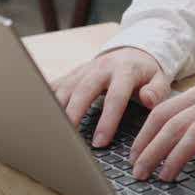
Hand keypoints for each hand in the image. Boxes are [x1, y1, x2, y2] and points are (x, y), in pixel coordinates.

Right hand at [50, 47, 170, 147]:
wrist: (131, 52)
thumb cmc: (145, 73)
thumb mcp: (159, 79)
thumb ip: (157, 91)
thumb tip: (148, 99)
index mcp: (124, 71)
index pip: (115, 97)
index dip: (107, 120)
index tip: (99, 143)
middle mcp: (101, 68)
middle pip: (83, 90)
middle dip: (73, 114)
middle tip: (66, 138)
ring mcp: (83, 70)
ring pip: (65, 88)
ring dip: (55, 109)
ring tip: (48, 132)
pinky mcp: (71, 74)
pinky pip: (54, 85)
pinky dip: (43, 99)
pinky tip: (34, 116)